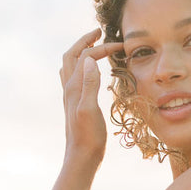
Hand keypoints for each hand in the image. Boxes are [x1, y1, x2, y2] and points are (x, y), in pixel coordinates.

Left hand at [59, 28, 123, 169]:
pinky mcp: (74, 103)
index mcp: (74, 87)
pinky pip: (72, 76)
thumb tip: (90, 59)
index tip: (121, 46)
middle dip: (85, 41)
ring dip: (80, 51)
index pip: (87, 56)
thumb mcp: (90, 110)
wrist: (81, 157)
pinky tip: (88, 70)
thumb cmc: (89, 137)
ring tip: (93, 45)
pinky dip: (80, 65)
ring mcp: (70, 95)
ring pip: (70, 65)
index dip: (103, 48)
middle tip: (99, 32)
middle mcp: (69, 88)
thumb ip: (90, 84)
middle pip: (72, 55)